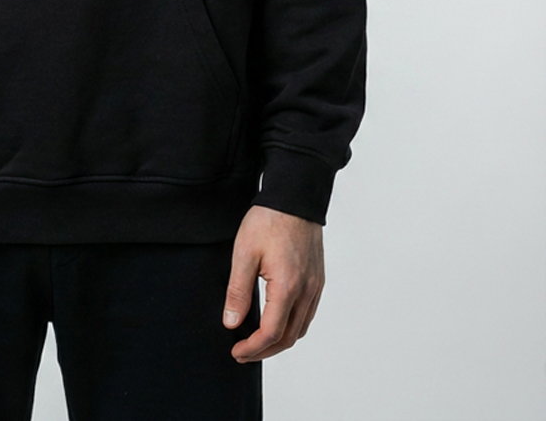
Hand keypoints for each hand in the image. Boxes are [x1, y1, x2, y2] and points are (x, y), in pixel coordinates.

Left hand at [222, 204, 323, 362]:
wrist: (294, 197)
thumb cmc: (269, 220)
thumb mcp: (244, 253)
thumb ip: (238, 291)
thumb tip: (231, 323)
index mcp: (288, 286)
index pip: (271, 333)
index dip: (253, 348)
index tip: (236, 351)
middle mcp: (307, 291)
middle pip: (289, 338)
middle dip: (265, 351)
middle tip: (243, 352)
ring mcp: (315, 286)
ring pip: (302, 329)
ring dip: (280, 341)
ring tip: (258, 341)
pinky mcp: (318, 279)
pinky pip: (308, 314)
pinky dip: (293, 326)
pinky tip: (278, 321)